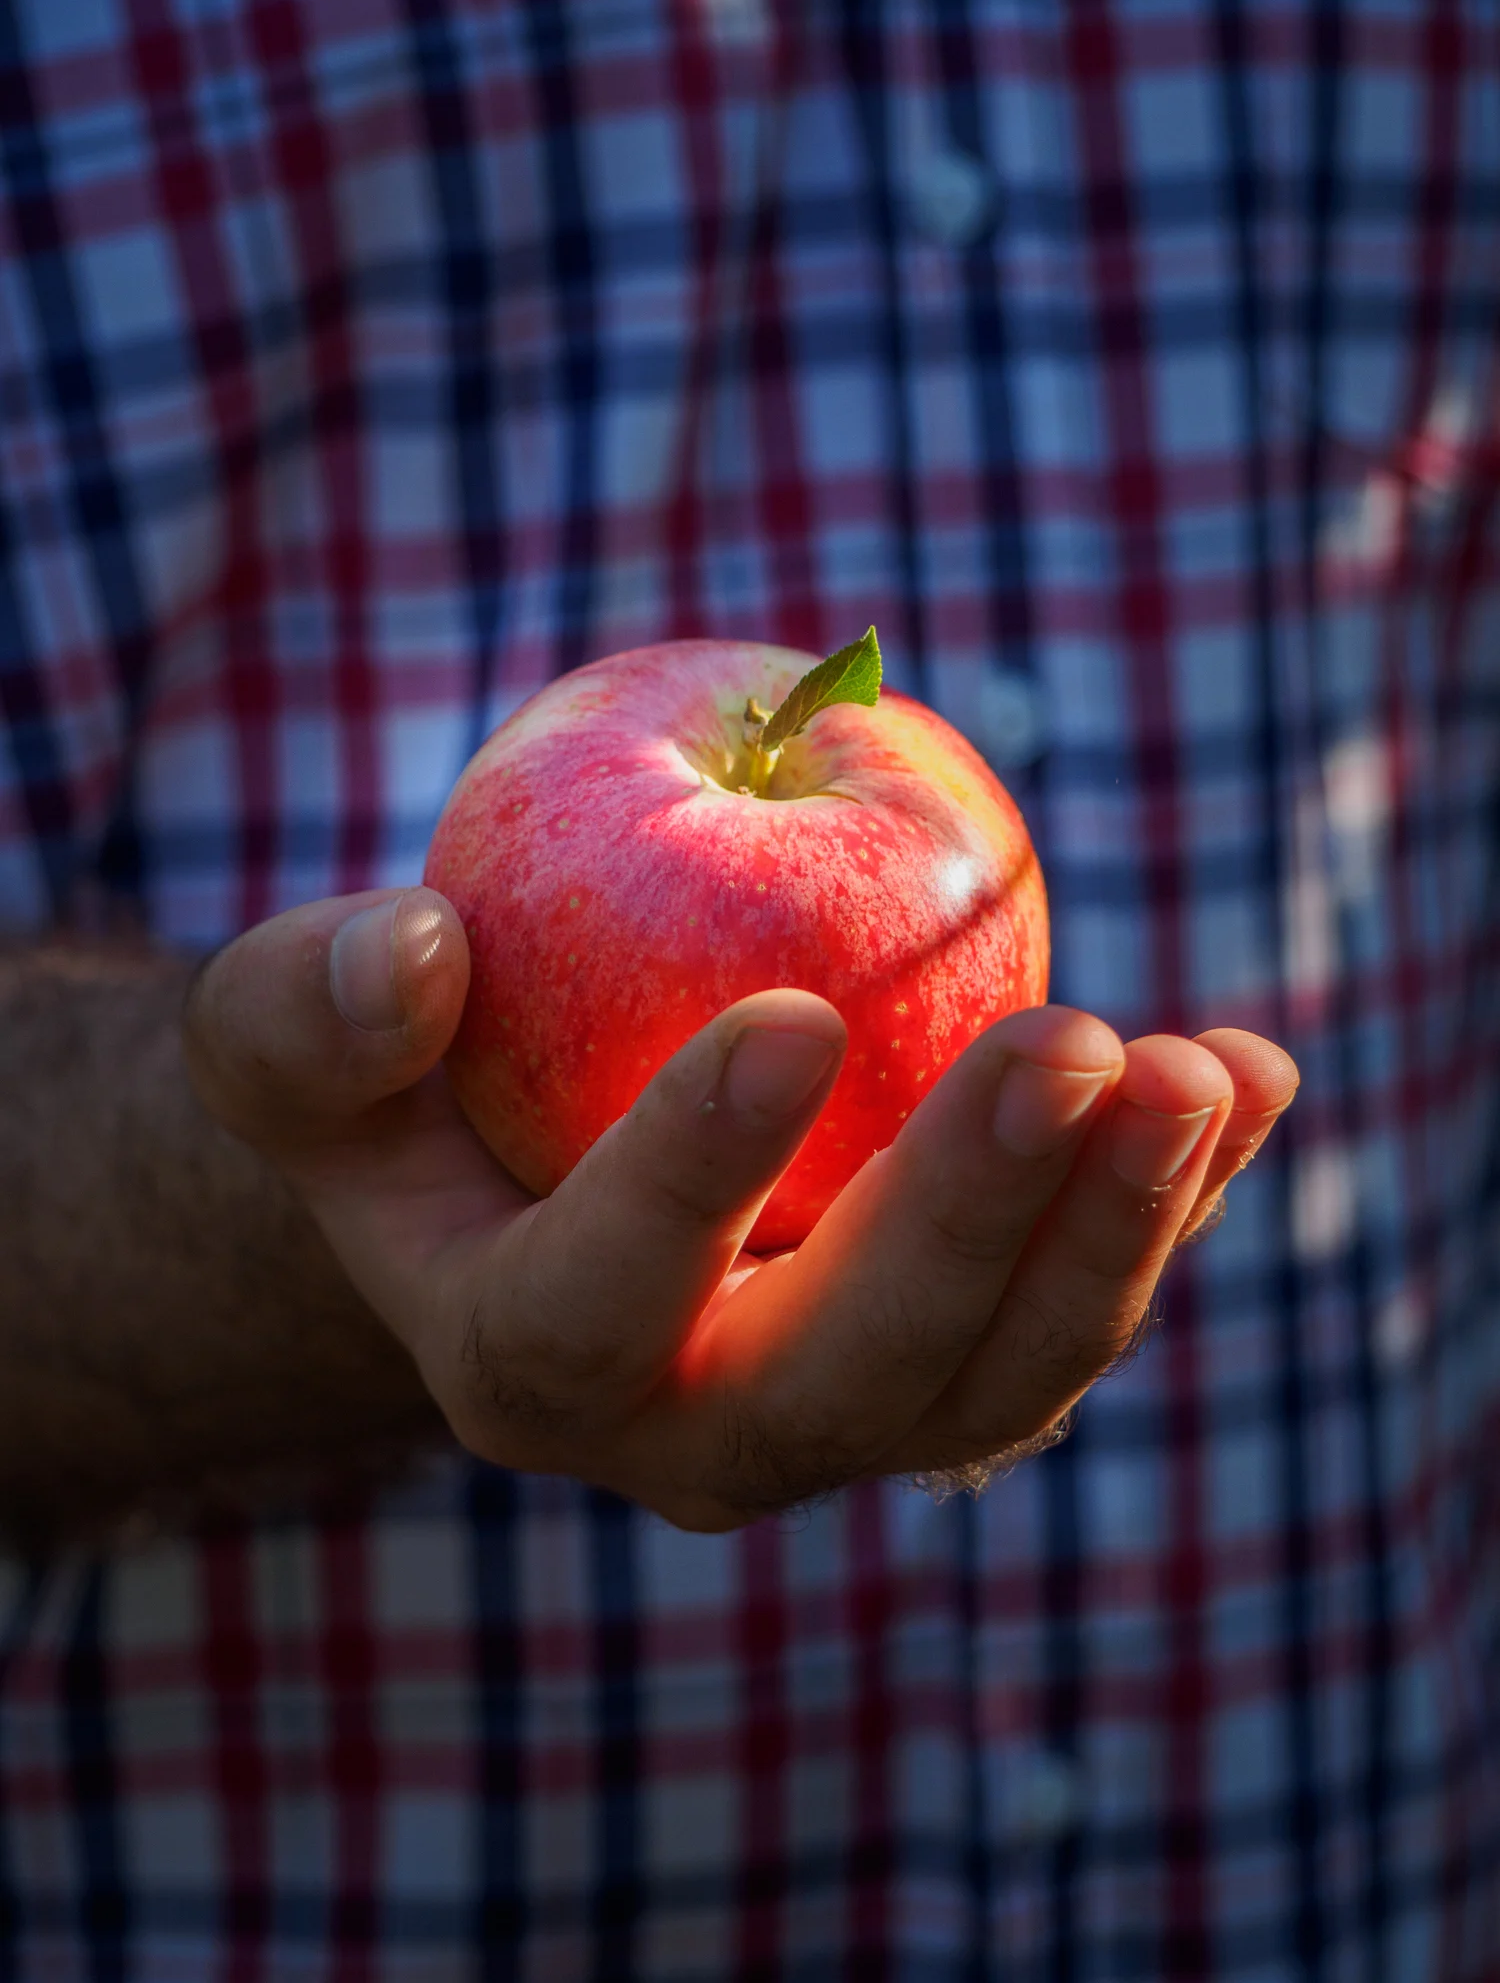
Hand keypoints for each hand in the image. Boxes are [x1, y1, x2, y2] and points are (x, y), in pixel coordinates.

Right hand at [185, 888, 1296, 1528]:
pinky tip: (1249, 1075)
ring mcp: (846, 1414)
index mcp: (521, 1364)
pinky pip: (1076, 1308)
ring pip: (999, 1380)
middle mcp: (694, 1435)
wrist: (524, 1174)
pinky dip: (1169, 1202)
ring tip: (1202, 1068)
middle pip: (845, 1381)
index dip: (685, 1181)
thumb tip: (413, 952)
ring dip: (1115, 1232)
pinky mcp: (956, 1359)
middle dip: (969, 1226)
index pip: (594, 1310)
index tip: (789, 1016)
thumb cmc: (402, 1090)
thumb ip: (310, 1012)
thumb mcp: (293, 1038)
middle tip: (1074, 1047)